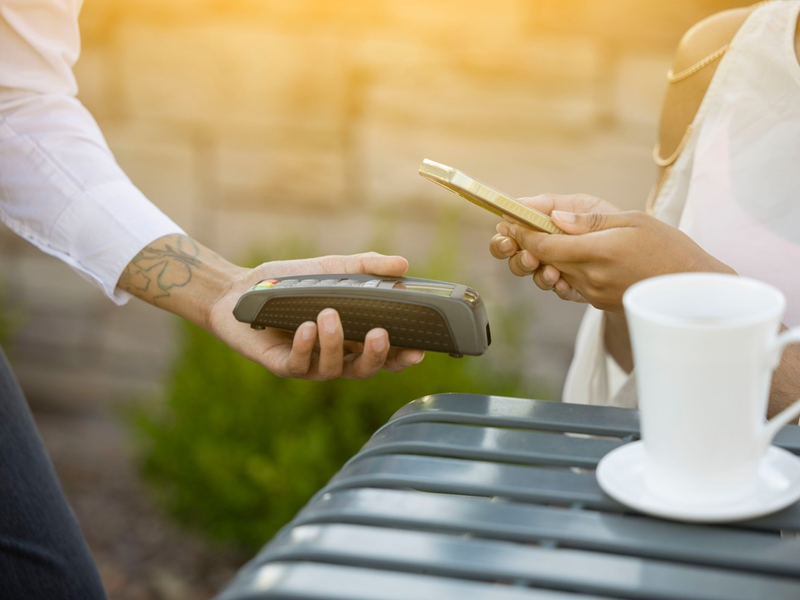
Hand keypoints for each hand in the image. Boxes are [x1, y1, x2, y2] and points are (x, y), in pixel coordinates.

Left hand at [207, 253, 425, 379]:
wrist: (241, 289)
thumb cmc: (290, 283)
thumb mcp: (333, 268)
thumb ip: (368, 267)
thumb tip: (403, 264)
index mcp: (353, 337)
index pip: (386, 354)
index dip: (403, 357)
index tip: (418, 350)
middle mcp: (335, 355)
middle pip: (365, 369)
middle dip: (376, 356)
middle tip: (379, 335)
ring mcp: (309, 363)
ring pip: (332, 368)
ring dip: (334, 343)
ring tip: (329, 315)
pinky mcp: (282, 365)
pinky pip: (299, 364)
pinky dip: (305, 346)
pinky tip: (306, 327)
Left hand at [493, 196, 734, 312]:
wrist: (694, 289)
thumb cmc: (669, 248)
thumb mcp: (633, 222)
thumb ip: (589, 221)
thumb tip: (554, 218)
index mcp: (598, 253)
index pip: (544, 245)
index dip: (523, 233)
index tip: (510, 221)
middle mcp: (590, 277)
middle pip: (544, 260)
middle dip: (527, 244)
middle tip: (514, 228)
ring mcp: (593, 293)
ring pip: (555, 272)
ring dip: (544, 258)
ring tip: (539, 240)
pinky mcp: (598, 302)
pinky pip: (571, 284)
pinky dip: (564, 269)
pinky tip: (568, 257)